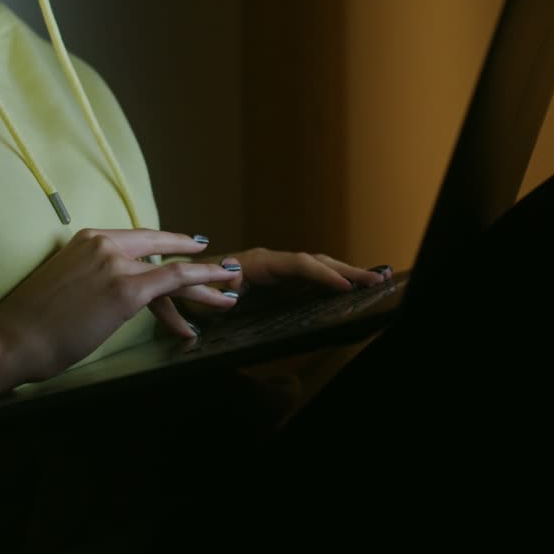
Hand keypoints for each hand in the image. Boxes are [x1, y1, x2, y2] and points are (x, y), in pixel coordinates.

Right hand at [0, 229, 239, 406]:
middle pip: (161, 248)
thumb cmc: (29, 325)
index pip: (138, 241)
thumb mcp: (65, 289)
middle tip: (222, 268)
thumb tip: (110, 298)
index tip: (188, 253)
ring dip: (208, 278)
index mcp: (85, 239)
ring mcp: (116, 264)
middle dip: (195, 260)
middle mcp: (103, 244)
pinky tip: (222, 292)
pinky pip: (175, 280)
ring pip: (175, 267)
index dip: (167, 248)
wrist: (9, 339)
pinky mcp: (126, 290)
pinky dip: (204, 284)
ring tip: (233, 287)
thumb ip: (91, 283)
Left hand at [179, 248, 393, 321]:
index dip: (322, 275)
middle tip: (378, 279)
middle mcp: (269, 262)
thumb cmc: (185, 290)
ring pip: (316, 268)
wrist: (176, 286)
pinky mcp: (276, 282)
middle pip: (314, 262)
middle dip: (346, 271)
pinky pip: (309, 278)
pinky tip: (350, 287)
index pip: (297, 264)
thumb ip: (209, 290)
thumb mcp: (194, 291)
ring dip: (345, 274)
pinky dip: (331, 280)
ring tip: (376, 279)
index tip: (345, 288)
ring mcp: (275, 271)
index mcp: (254, 262)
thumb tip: (229, 287)